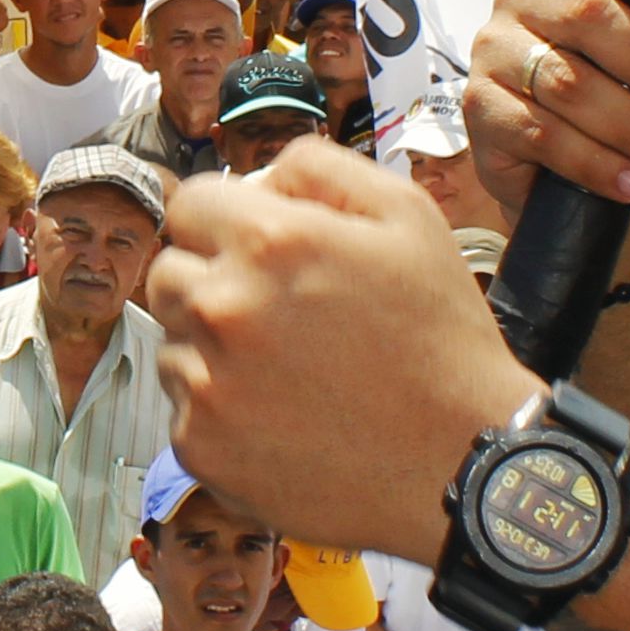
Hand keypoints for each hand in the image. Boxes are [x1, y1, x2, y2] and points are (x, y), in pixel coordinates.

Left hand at [153, 145, 534, 555]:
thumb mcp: (408, 215)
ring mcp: (205, 384)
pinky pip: (184, 408)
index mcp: (267, 241)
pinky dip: (221, 409)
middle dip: (210, 280)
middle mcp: (222, 308)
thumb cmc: (439, 336)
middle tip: (273, 312)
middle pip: (168, 273)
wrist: (461, 462)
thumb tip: (260, 176)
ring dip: (212, 347)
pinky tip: (281, 416)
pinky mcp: (202, 448)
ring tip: (288, 370)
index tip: (255, 250)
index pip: (189, 206)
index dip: (225, 222)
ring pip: (173, 341)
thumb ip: (320, 168)